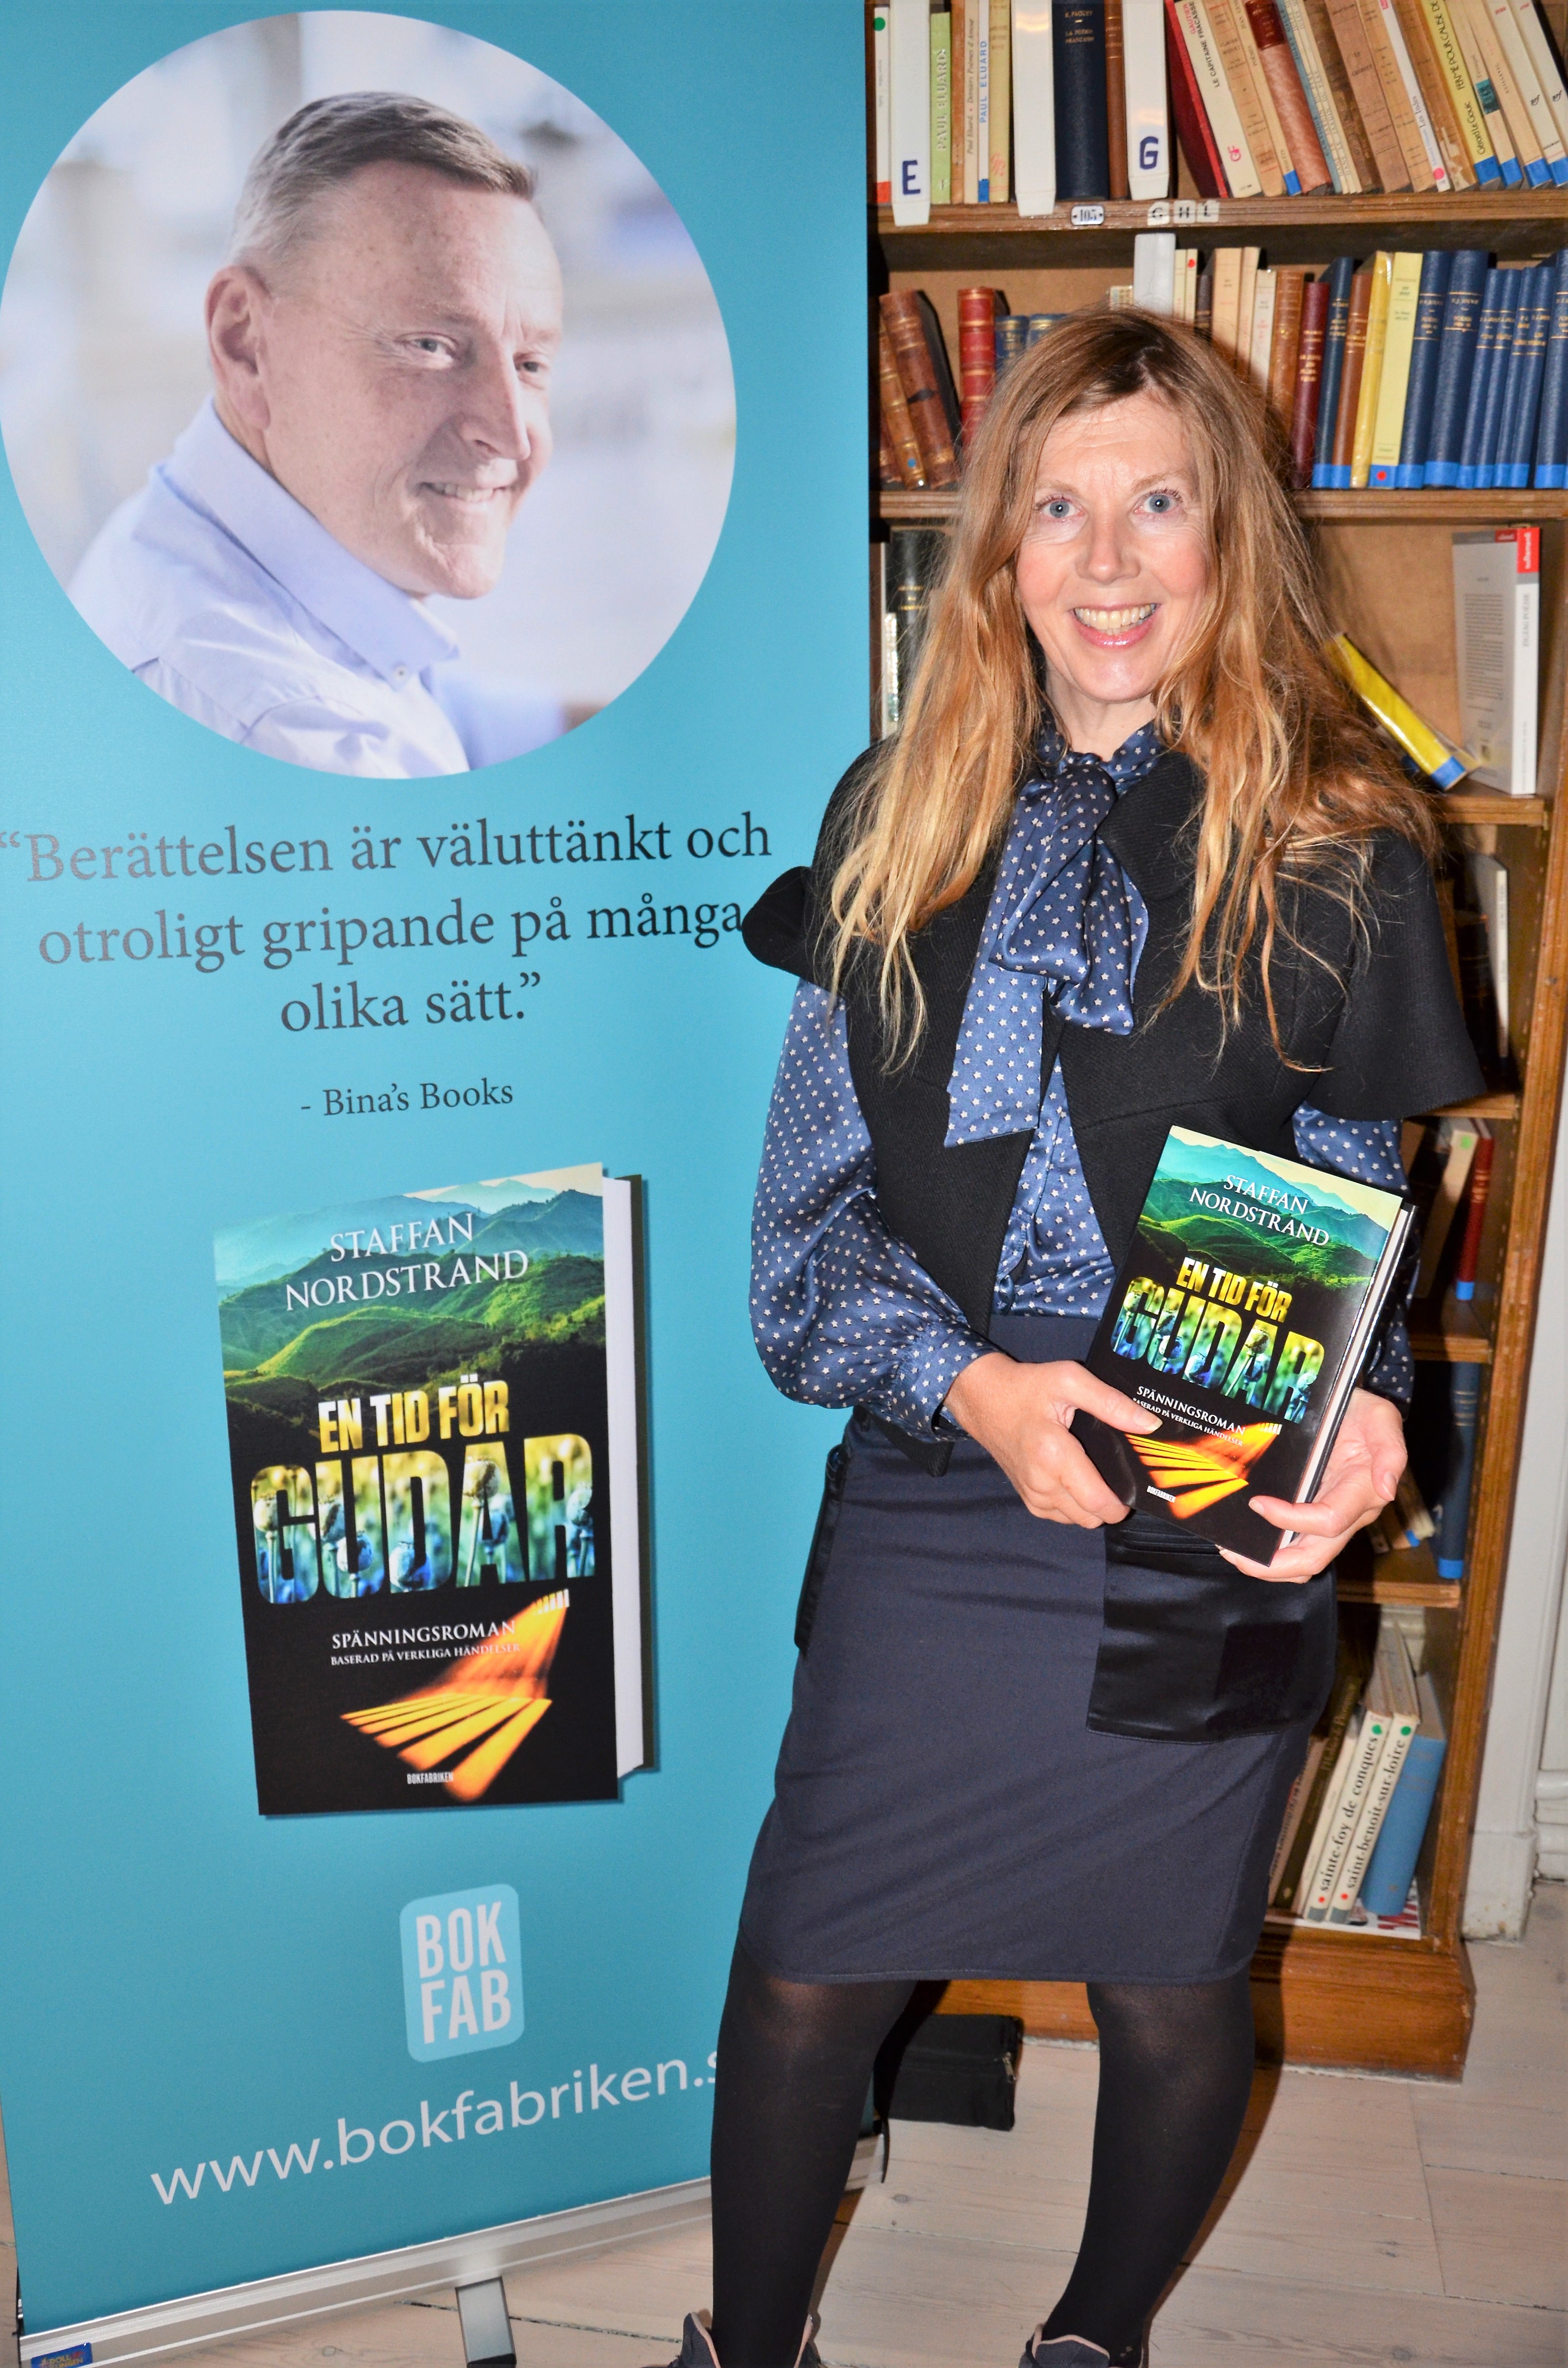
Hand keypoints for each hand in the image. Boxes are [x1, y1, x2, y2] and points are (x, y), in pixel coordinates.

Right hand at [943, 1352, 1158, 1525]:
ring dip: (1093, 1505)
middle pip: (1093, 1518)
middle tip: (1116, 1472)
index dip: (1124, 1501)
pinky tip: (1077, 1478)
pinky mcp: (1027, 1499)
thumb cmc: (1026, 1387)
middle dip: (1112, 1502)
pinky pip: (1062, 1516)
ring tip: (1096, 1472)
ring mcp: (1032, 1495)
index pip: (1099, 1503)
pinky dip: (1075, 1505)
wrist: (982, 1398)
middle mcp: (1041, 1483)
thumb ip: (1111, 1403)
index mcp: (1054, 1456)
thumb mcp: (1069, 1380)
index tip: (1134, 1482)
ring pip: (1079, 1520)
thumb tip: (1150, 1425)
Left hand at [1218, 1387, 1406, 1583]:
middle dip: (1275, 1565)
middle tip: (1235, 1554)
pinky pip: (1297, 1544)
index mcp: (1362, 1494)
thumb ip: (1391, 1451)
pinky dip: (1272, 1551)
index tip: (1257, 1504)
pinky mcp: (1316, 1513)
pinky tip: (1246, 1541)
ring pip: (1305, 1559)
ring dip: (1269, 1565)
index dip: (1291, 1520)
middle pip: (1315, 1557)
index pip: (1327, 1521)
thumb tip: (1387, 1489)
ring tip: (1234, 1552)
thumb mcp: (1382, 1418)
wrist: (1355, 1407)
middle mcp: (1348, 1514)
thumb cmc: (1365, 1413)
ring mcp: (1331, 1517)